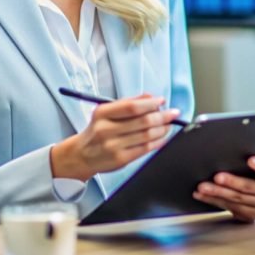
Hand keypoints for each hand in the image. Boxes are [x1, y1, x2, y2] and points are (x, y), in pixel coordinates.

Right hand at [51, 93, 180, 180]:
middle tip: (173, 113)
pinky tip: (163, 137)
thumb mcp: (107, 112)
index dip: (151, 103)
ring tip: (169, 124)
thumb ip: (129, 102)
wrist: (81, 155)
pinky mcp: (120, 159)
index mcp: (102, 113)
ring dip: (163, 129)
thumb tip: (151, 96)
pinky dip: (158, 142)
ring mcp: (113, 146)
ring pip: (147, 135)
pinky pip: (145, 149)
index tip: (162, 101)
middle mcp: (106, 129)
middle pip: (143, 121)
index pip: (132, 107)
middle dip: (162, 116)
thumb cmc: (98, 130)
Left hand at [193, 156, 254, 222]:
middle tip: (217, 177)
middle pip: (248, 187)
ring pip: (237, 199)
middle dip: (231, 182)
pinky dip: (213, 201)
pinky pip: (230, 208)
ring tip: (204, 187)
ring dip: (217, 193)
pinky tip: (203, 196)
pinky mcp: (250, 216)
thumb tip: (224, 154)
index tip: (250, 160)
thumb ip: (246, 164)